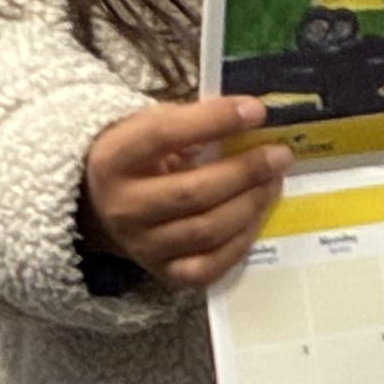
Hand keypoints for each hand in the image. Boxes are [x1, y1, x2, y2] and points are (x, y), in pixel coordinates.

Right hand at [81, 95, 288, 288]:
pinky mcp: (164, 273)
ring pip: (206, 230)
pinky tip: (258, 215)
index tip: (256, 111)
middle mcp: (122, 208)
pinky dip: (241, 241)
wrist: (105, 206)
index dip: (214, 121)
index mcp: (112, 160)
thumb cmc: (140, 158)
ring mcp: (142, 246)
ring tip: (274, 180)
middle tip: (279, 155)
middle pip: (192, 192)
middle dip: (244, 172)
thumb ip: (193, 123)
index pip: (163, 135)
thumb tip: (251, 119)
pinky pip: (210, 266)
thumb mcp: (151, 127)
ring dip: (250, 204)